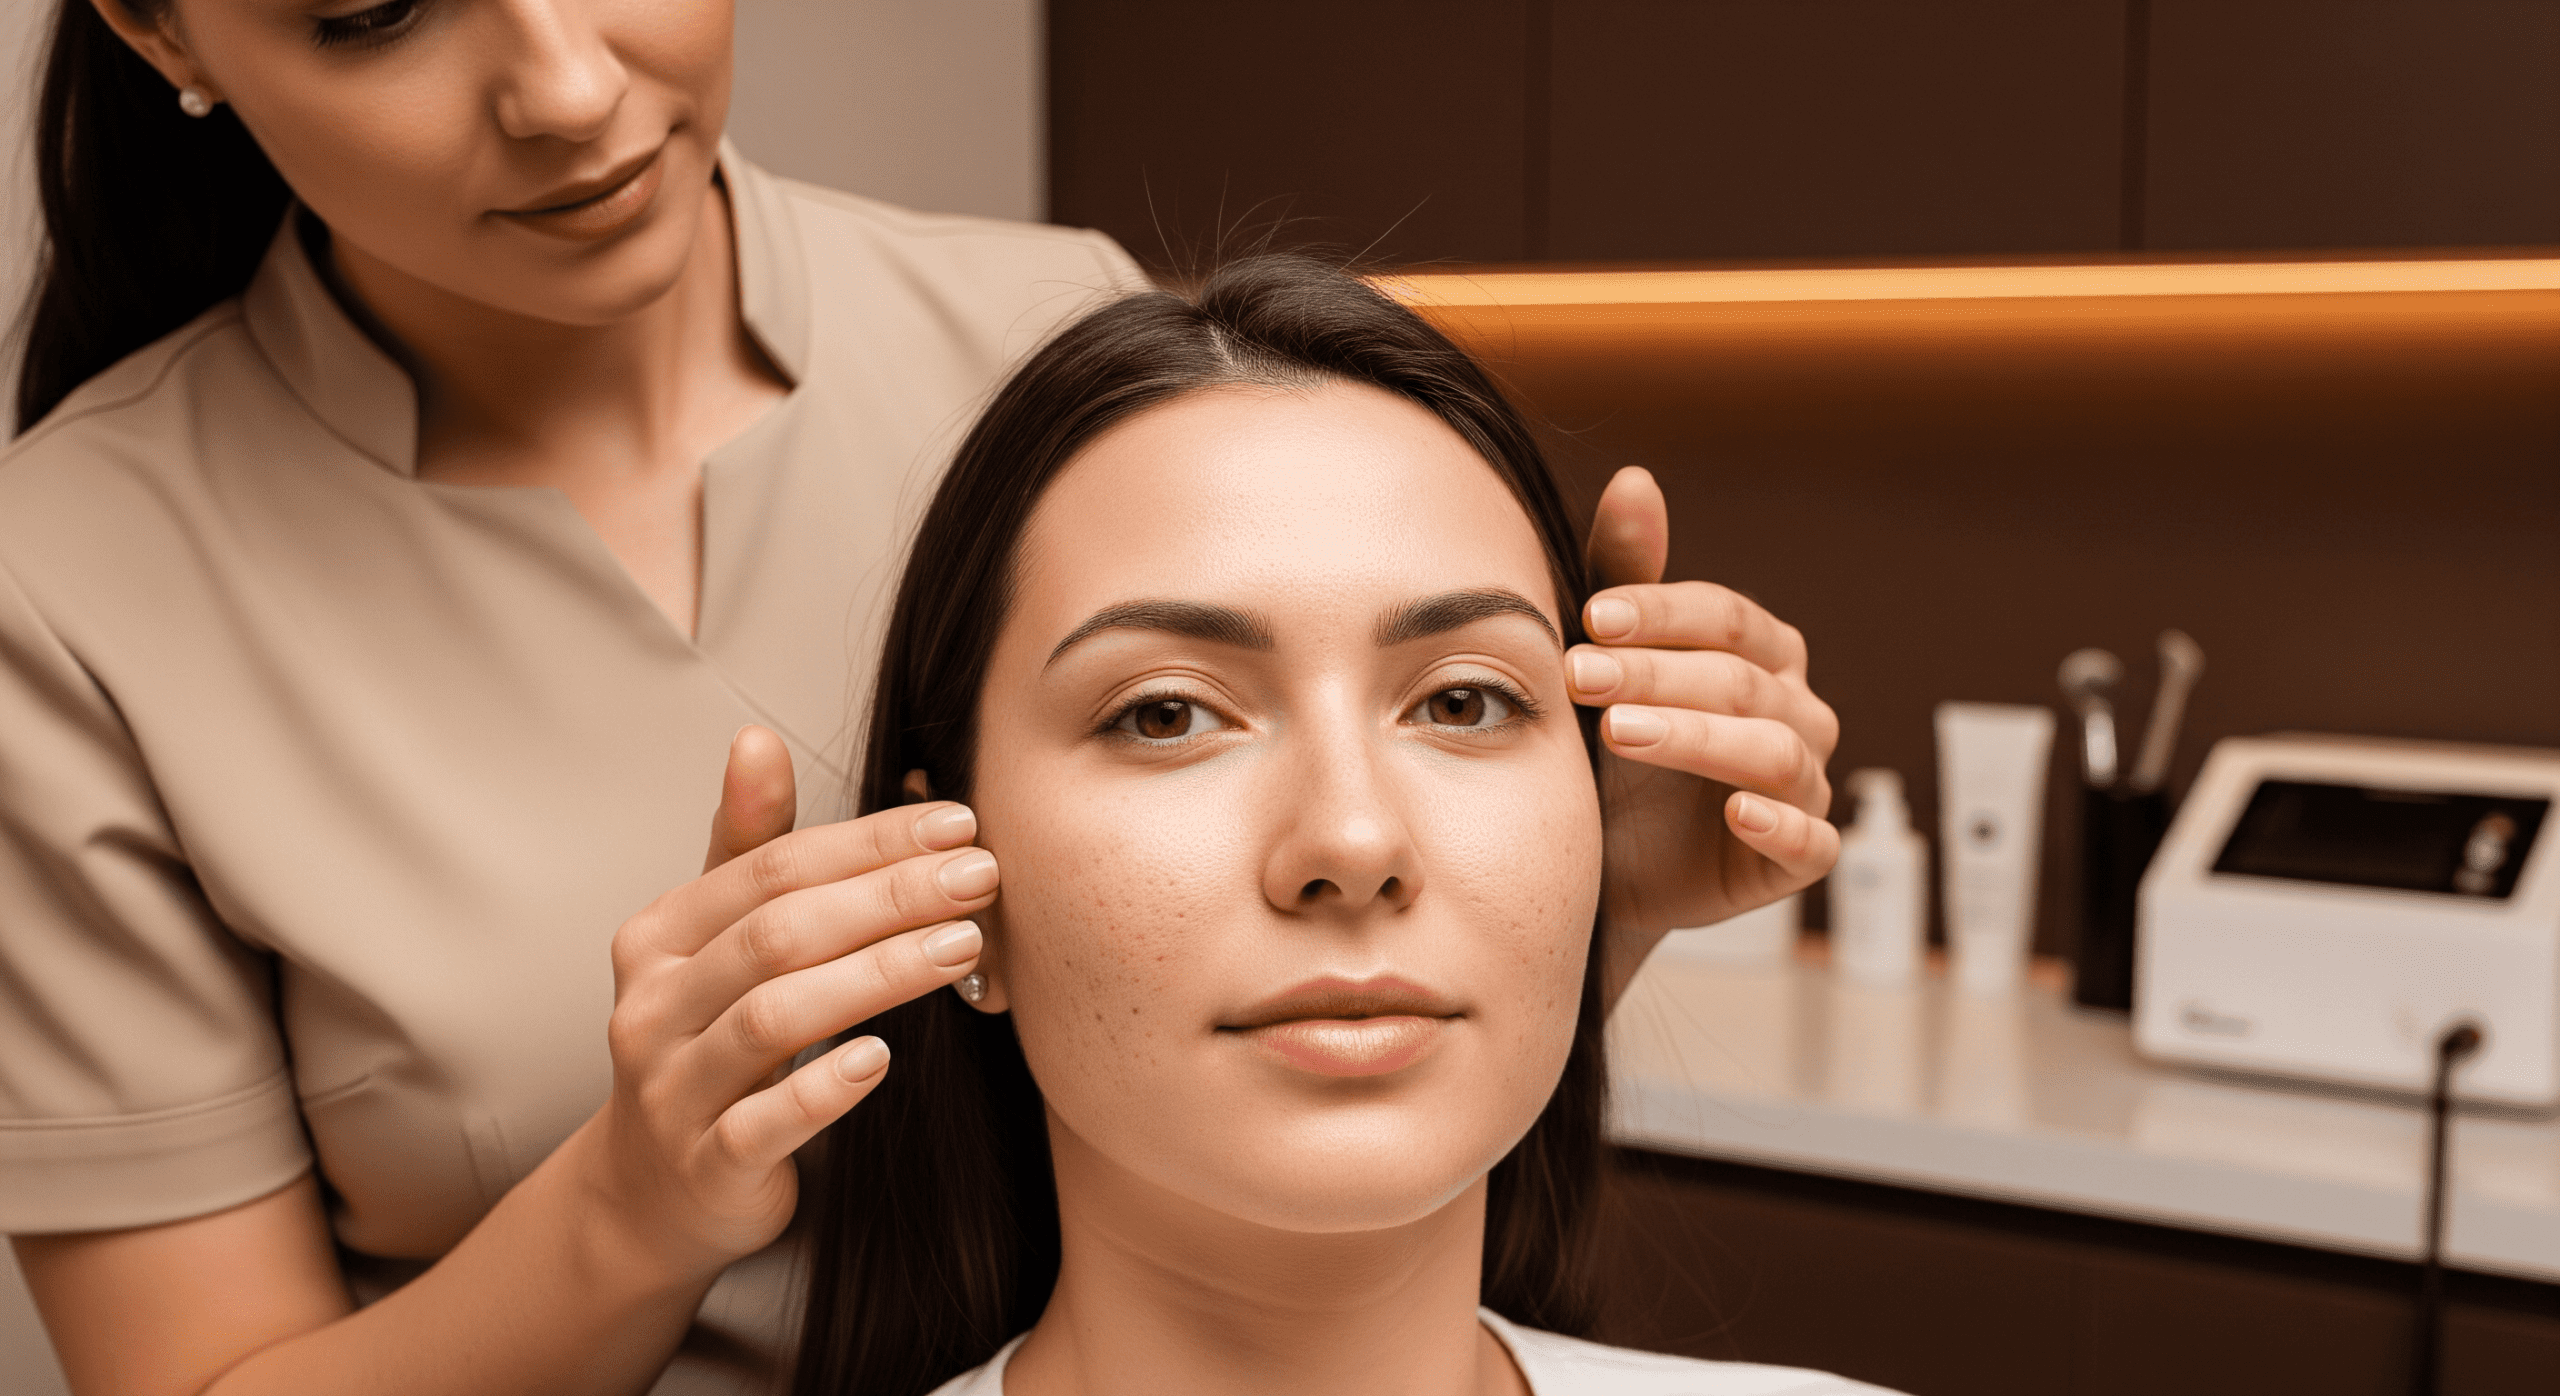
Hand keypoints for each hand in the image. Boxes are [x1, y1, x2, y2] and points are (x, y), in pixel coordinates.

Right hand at [570, 726, 995, 1281]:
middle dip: (888, 898)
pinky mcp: (704, 1165)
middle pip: (778, 934)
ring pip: (773, 1018)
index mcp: (660, 936)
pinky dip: (822, 1088)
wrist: (656, 1190)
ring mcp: (672, 1089)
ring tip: (961, 947)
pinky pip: (762, 1123)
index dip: (869, 842)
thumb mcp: (716, 943)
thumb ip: (747, 849)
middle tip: (981, 877)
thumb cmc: (710, 1041)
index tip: (959, 823)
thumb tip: (755, 739)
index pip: (772, 869)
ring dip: (876, 976)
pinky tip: (882, 1058)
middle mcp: (652, 1006)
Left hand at [1572, 468, 1841, 996]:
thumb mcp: (1609, 660)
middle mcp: (1795, 709)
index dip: (1661, 612)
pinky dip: (1781, 823)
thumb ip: (1625, 575)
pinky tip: (1738, 811)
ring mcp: (1804, 783)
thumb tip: (1635, 477)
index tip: (1591, 617)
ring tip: (1621, 733)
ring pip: (1771, 751)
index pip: (1725, 616)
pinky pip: (1811, 840)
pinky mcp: (1799, 854)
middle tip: (1581, 676)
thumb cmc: (1612, 747)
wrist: (1600, 861)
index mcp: (1761, 652)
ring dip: (1696, 737)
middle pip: (1739, 679)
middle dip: (1656, 674)